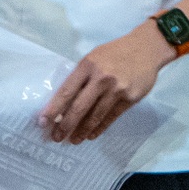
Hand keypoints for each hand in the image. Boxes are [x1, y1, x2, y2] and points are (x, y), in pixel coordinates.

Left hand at [40, 22, 172, 143]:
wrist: (146, 49)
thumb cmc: (113, 53)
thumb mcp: (92, 58)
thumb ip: (80, 77)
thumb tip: (64, 102)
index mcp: (87, 66)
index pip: (66, 91)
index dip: (53, 108)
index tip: (43, 121)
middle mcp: (101, 79)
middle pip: (79, 107)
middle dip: (65, 125)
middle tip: (56, 137)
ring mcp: (117, 89)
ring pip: (95, 115)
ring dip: (82, 130)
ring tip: (73, 140)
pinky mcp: (130, 98)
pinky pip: (111, 117)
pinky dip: (99, 128)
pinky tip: (90, 135)